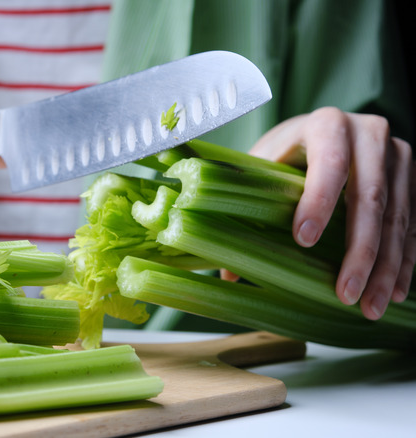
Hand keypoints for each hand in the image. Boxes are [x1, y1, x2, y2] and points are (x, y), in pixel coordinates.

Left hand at [247, 107, 414, 319]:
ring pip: (398, 217)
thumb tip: (227, 272)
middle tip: (344, 293)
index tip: (304, 241)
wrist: (324, 131)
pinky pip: (413, 225)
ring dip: (386, 267)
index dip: (319, 201)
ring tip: (370, 306)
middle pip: (370, 197)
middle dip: (360, 252)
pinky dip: (404, 261)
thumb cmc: (287, 153)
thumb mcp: (262, 168)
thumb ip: (246, 209)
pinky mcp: (412, 179)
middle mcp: (369, 134)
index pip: (329, 163)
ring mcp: (397, 157)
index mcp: (326, 125)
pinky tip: (395, 291)